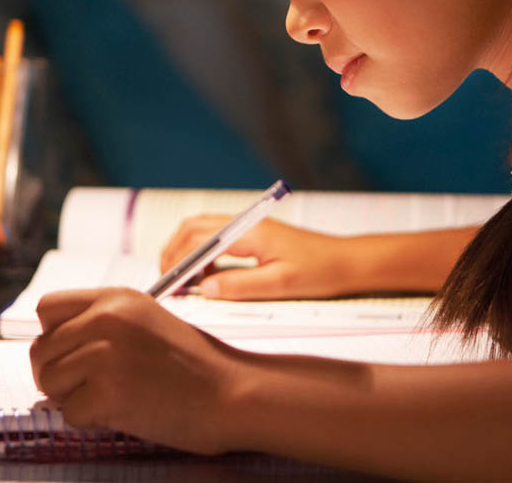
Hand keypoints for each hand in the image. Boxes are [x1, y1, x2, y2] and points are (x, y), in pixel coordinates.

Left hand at [30, 287, 240, 453]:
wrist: (230, 391)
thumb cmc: (193, 363)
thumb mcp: (146, 319)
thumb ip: (102, 321)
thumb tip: (52, 343)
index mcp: (116, 297)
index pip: (47, 308)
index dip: (53, 334)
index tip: (68, 352)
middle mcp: (106, 319)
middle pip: (41, 350)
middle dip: (59, 373)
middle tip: (92, 384)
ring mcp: (106, 356)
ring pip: (49, 383)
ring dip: (73, 398)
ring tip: (113, 394)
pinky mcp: (108, 394)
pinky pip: (69, 414)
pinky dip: (91, 420)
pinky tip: (124, 410)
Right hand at [160, 216, 349, 299]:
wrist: (346, 261)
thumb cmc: (319, 272)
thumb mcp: (280, 286)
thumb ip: (240, 286)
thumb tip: (204, 289)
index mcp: (250, 232)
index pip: (200, 239)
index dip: (177, 261)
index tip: (166, 284)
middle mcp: (246, 223)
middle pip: (194, 227)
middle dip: (173, 252)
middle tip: (165, 283)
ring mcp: (249, 226)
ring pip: (203, 229)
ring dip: (185, 251)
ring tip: (179, 282)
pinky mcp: (254, 234)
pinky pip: (217, 237)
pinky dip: (201, 253)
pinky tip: (204, 277)